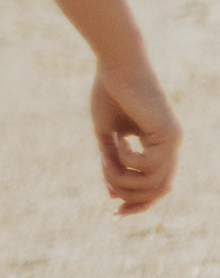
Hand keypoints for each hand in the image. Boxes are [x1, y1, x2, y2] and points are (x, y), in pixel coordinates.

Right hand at [93, 64, 180, 217]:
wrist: (116, 65)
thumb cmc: (109, 93)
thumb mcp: (106, 136)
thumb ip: (113, 163)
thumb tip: (114, 195)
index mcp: (157, 146)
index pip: (155, 187)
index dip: (136, 204)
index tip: (114, 212)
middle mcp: (170, 146)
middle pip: (157, 191)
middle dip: (129, 195)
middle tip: (105, 182)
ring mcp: (172, 140)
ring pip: (152, 183)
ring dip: (122, 177)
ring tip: (105, 156)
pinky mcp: (169, 134)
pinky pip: (148, 165)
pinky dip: (126, 159)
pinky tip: (115, 140)